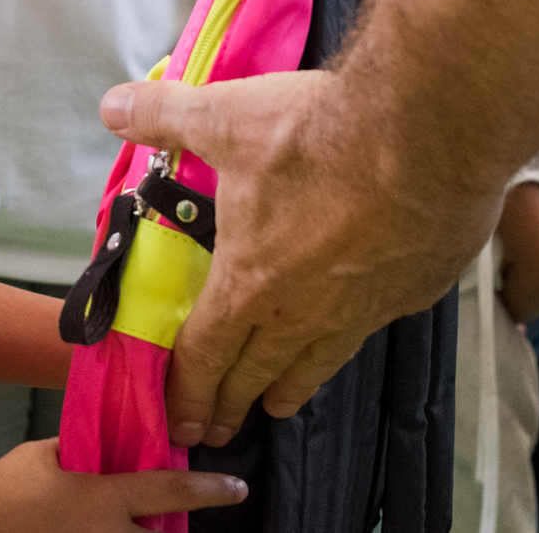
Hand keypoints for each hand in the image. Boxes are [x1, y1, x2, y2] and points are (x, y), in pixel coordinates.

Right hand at [0, 438, 243, 528]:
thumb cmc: (3, 489)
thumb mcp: (42, 455)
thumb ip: (76, 451)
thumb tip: (94, 448)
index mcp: (105, 499)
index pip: (170, 489)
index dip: (210, 489)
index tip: (237, 488)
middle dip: (175, 529)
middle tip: (176, 520)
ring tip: (131, 521)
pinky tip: (96, 527)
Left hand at [99, 70, 500, 444]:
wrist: (427, 138)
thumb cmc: (321, 136)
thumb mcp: (224, 117)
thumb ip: (163, 116)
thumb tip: (112, 108)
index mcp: (250, 282)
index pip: (205, 354)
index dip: (187, 392)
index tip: (178, 423)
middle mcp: (303, 311)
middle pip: (258, 372)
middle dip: (231, 403)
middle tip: (218, 431)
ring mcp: (362, 307)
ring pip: (318, 363)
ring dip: (292, 386)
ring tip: (279, 404)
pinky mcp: (410, 292)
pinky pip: (371, 329)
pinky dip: (351, 340)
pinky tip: (351, 333)